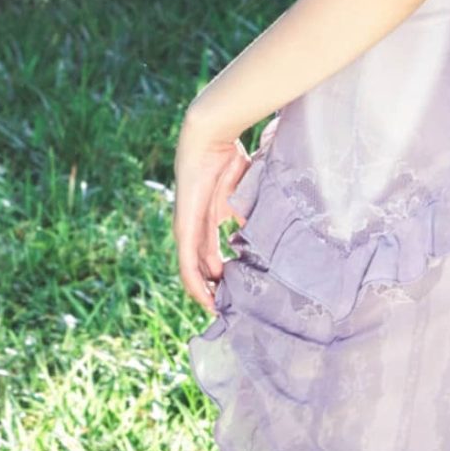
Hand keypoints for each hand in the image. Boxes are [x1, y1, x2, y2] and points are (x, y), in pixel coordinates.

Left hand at [172, 109, 251, 314]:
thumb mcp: (244, 197)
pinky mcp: (184, 228)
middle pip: (201, 268)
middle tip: (229, 311)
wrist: (211, 138)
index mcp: (207, 221)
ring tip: (218, 312)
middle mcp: (194, 229)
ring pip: (192, 271)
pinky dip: (195, 281)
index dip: (222, 277)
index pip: (211, 257)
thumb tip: (266, 238)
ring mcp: (186, 229)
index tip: (236, 295)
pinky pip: (187, 262)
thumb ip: (249, 218)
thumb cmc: (230, 159)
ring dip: (204, 292)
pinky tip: (204, 298)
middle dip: (214, 290)